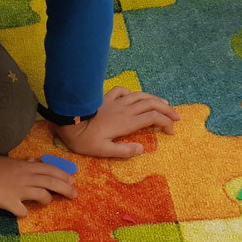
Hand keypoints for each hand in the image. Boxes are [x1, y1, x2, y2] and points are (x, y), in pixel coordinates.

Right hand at [0, 146, 76, 216]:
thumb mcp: (6, 160)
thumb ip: (21, 163)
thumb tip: (33, 161)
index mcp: (24, 166)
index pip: (50, 169)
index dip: (63, 175)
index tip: (71, 180)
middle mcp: (25, 177)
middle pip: (52, 182)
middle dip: (66, 189)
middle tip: (74, 195)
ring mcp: (18, 190)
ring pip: (43, 195)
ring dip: (48, 199)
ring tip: (48, 202)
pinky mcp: (8, 202)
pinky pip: (22, 210)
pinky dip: (23, 212)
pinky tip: (20, 211)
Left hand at [54, 86, 179, 157]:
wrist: (65, 121)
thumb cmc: (82, 139)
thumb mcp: (102, 150)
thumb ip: (123, 150)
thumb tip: (142, 149)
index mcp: (126, 122)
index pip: (153, 118)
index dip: (166, 123)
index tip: (171, 132)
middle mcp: (124, 109)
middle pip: (152, 104)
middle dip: (167, 109)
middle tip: (176, 117)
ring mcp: (115, 102)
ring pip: (140, 95)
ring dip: (154, 99)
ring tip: (164, 104)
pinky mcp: (104, 98)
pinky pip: (121, 91)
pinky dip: (131, 93)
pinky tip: (133, 97)